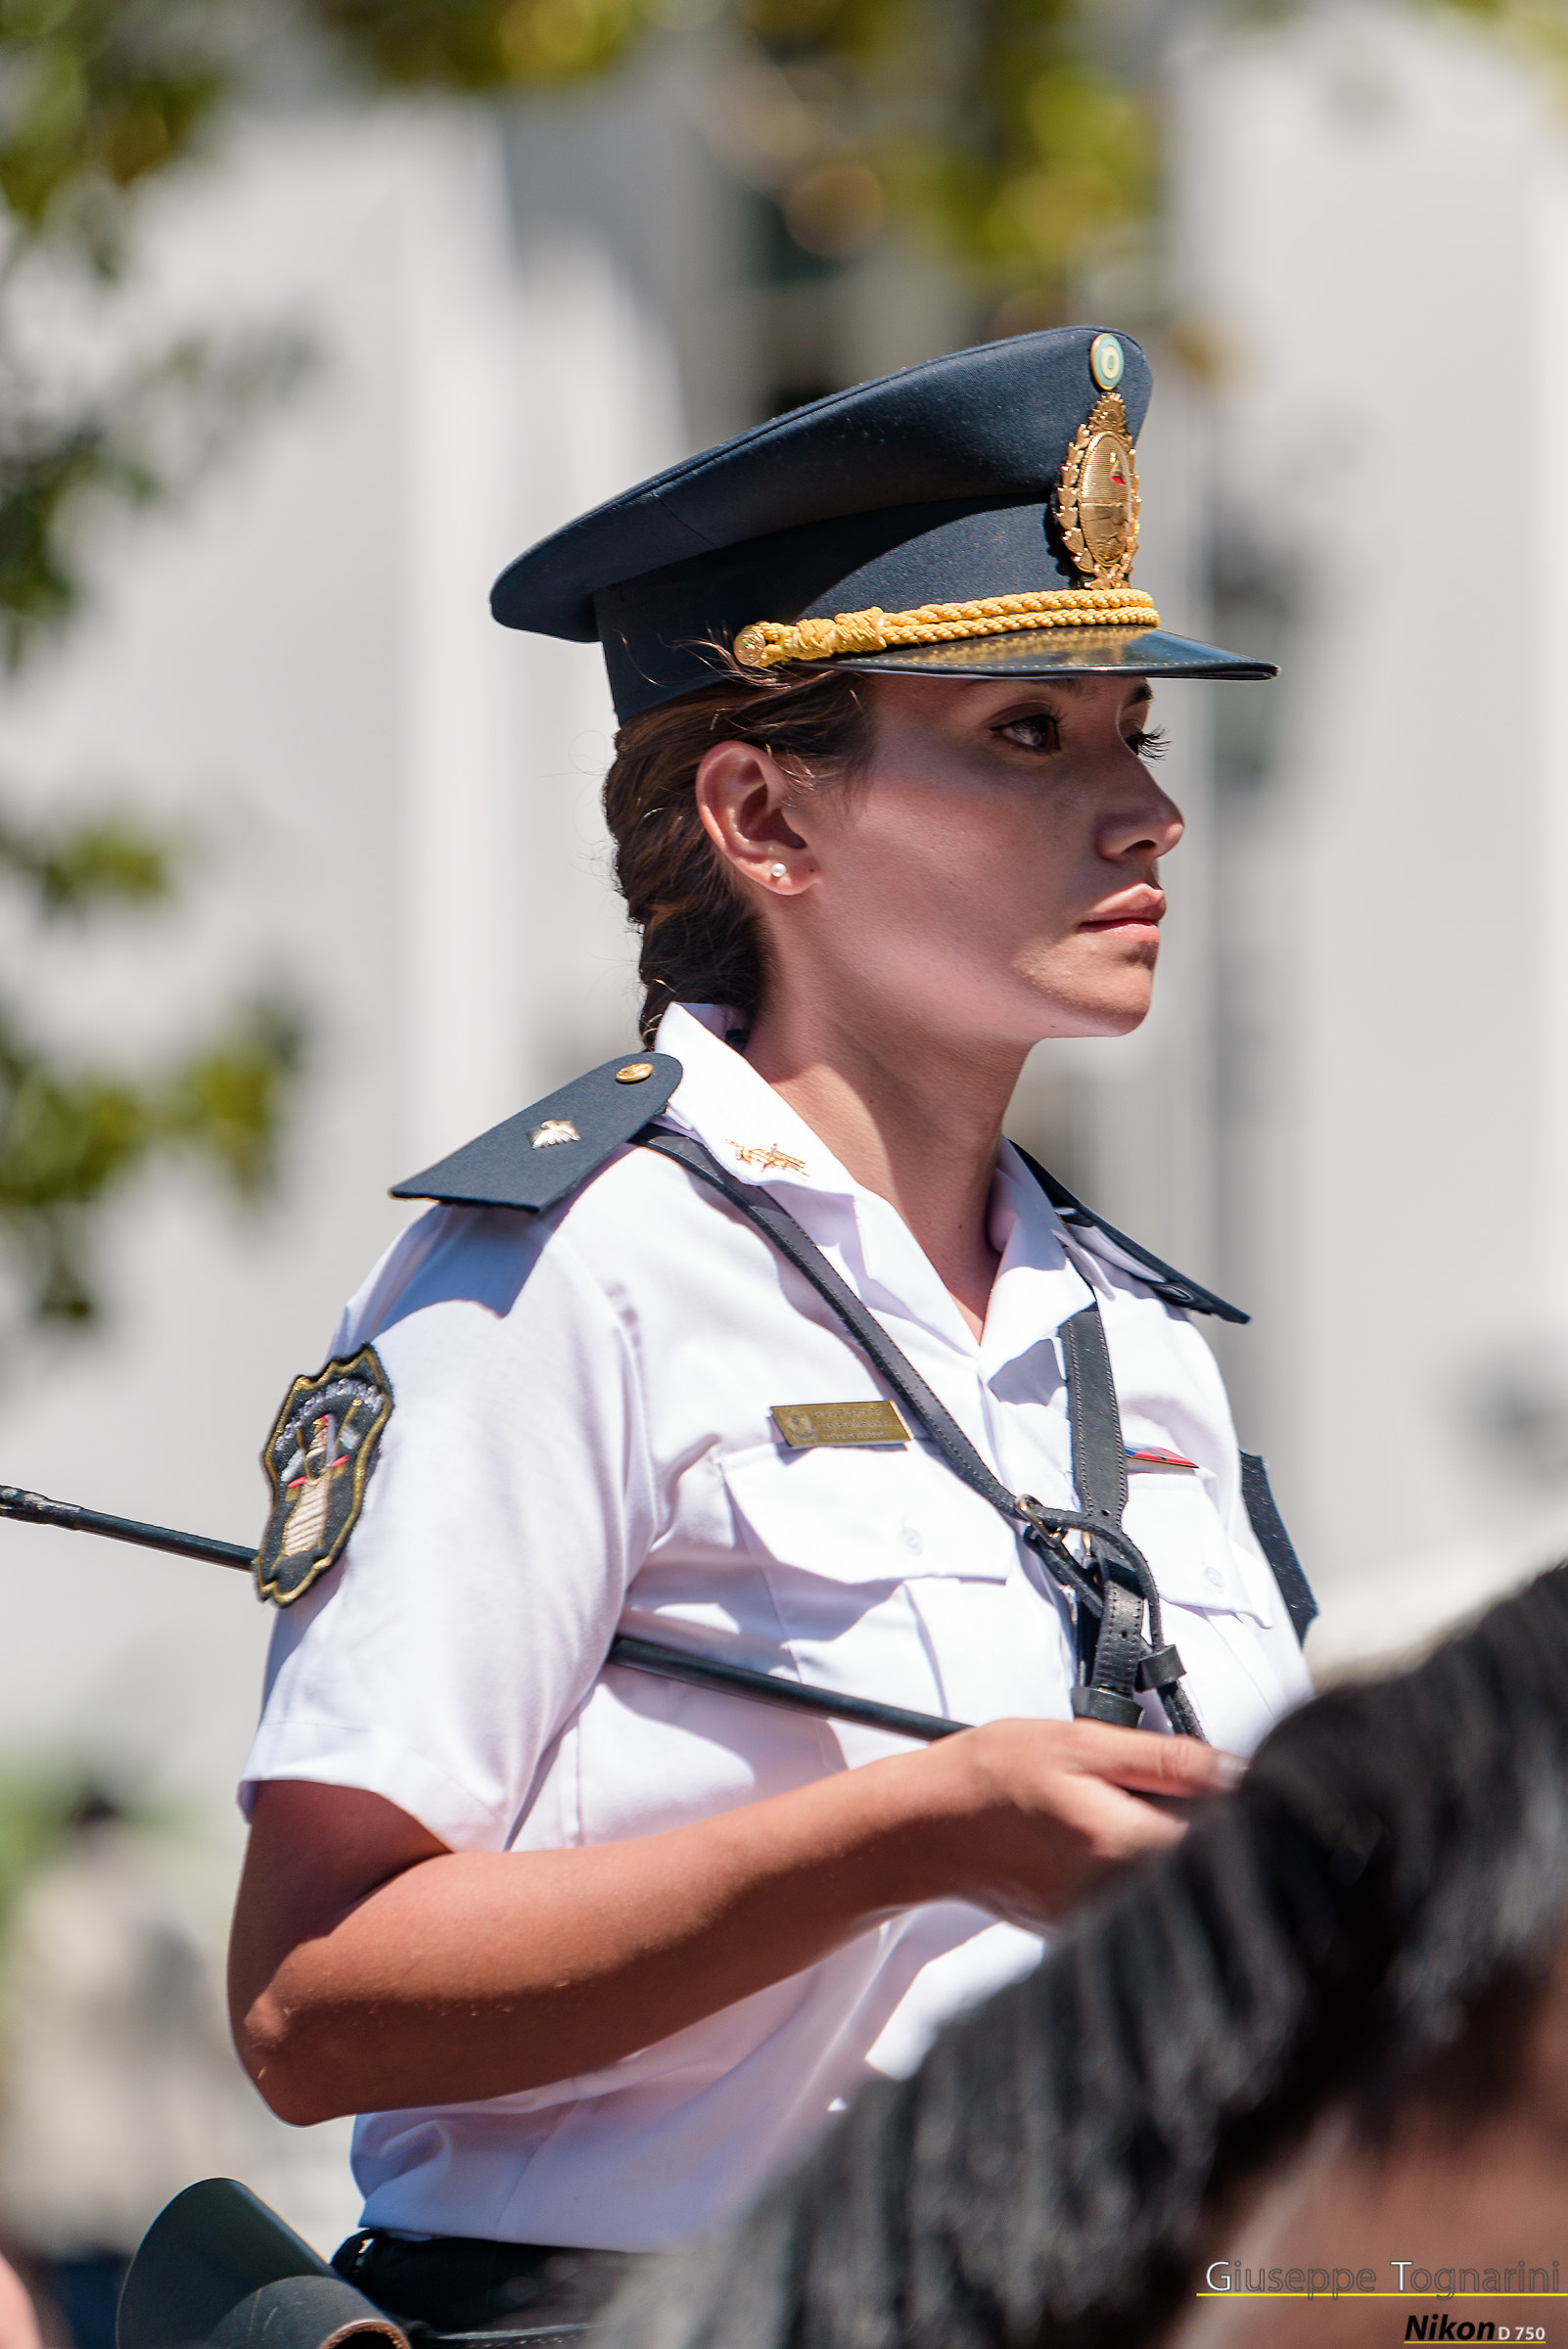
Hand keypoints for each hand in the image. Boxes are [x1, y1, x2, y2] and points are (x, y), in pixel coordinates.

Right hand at [876, 1715, 1243, 1931]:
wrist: (927, 1825)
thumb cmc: (996, 1776)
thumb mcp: (1082, 1744)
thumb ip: (1167, 1761)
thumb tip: (1240, 1772)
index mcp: (1124, 1846)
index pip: (1226, 1843)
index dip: (1239, 1814)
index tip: (1230, 1790)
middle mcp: (1117, 1898)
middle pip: (1201, 1871)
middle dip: (1205, 1833)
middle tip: (1168, 1793)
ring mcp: (1098, 1923)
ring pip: (1168, 1890)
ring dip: (1168, 1852)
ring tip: (1128, 1814)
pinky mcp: (1082, 1932)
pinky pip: (1135, 1903)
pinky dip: (1136, 1872)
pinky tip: (1105, 1841)